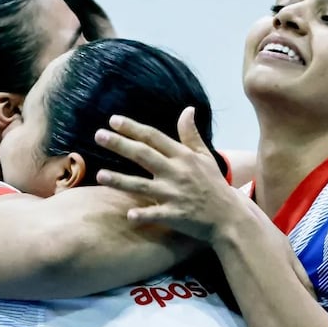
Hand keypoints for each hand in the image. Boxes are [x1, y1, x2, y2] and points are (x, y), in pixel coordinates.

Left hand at [94, 108, 247, 243]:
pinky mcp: (177, 216)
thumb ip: (191, 135)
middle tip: (98, 135)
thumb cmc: (214, 186)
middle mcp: (177, 173)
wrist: (229, 217)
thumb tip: (188, 109)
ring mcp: (175, 195)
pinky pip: (156, 215)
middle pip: (144, 155)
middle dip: (120, 144)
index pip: (153, 137)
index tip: (112, 120)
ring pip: (143, 186)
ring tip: (100, 176)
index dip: (132, 128)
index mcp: (183, 157)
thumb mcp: (206, 157)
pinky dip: (143, 215)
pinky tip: (128, 215)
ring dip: (120, 181)